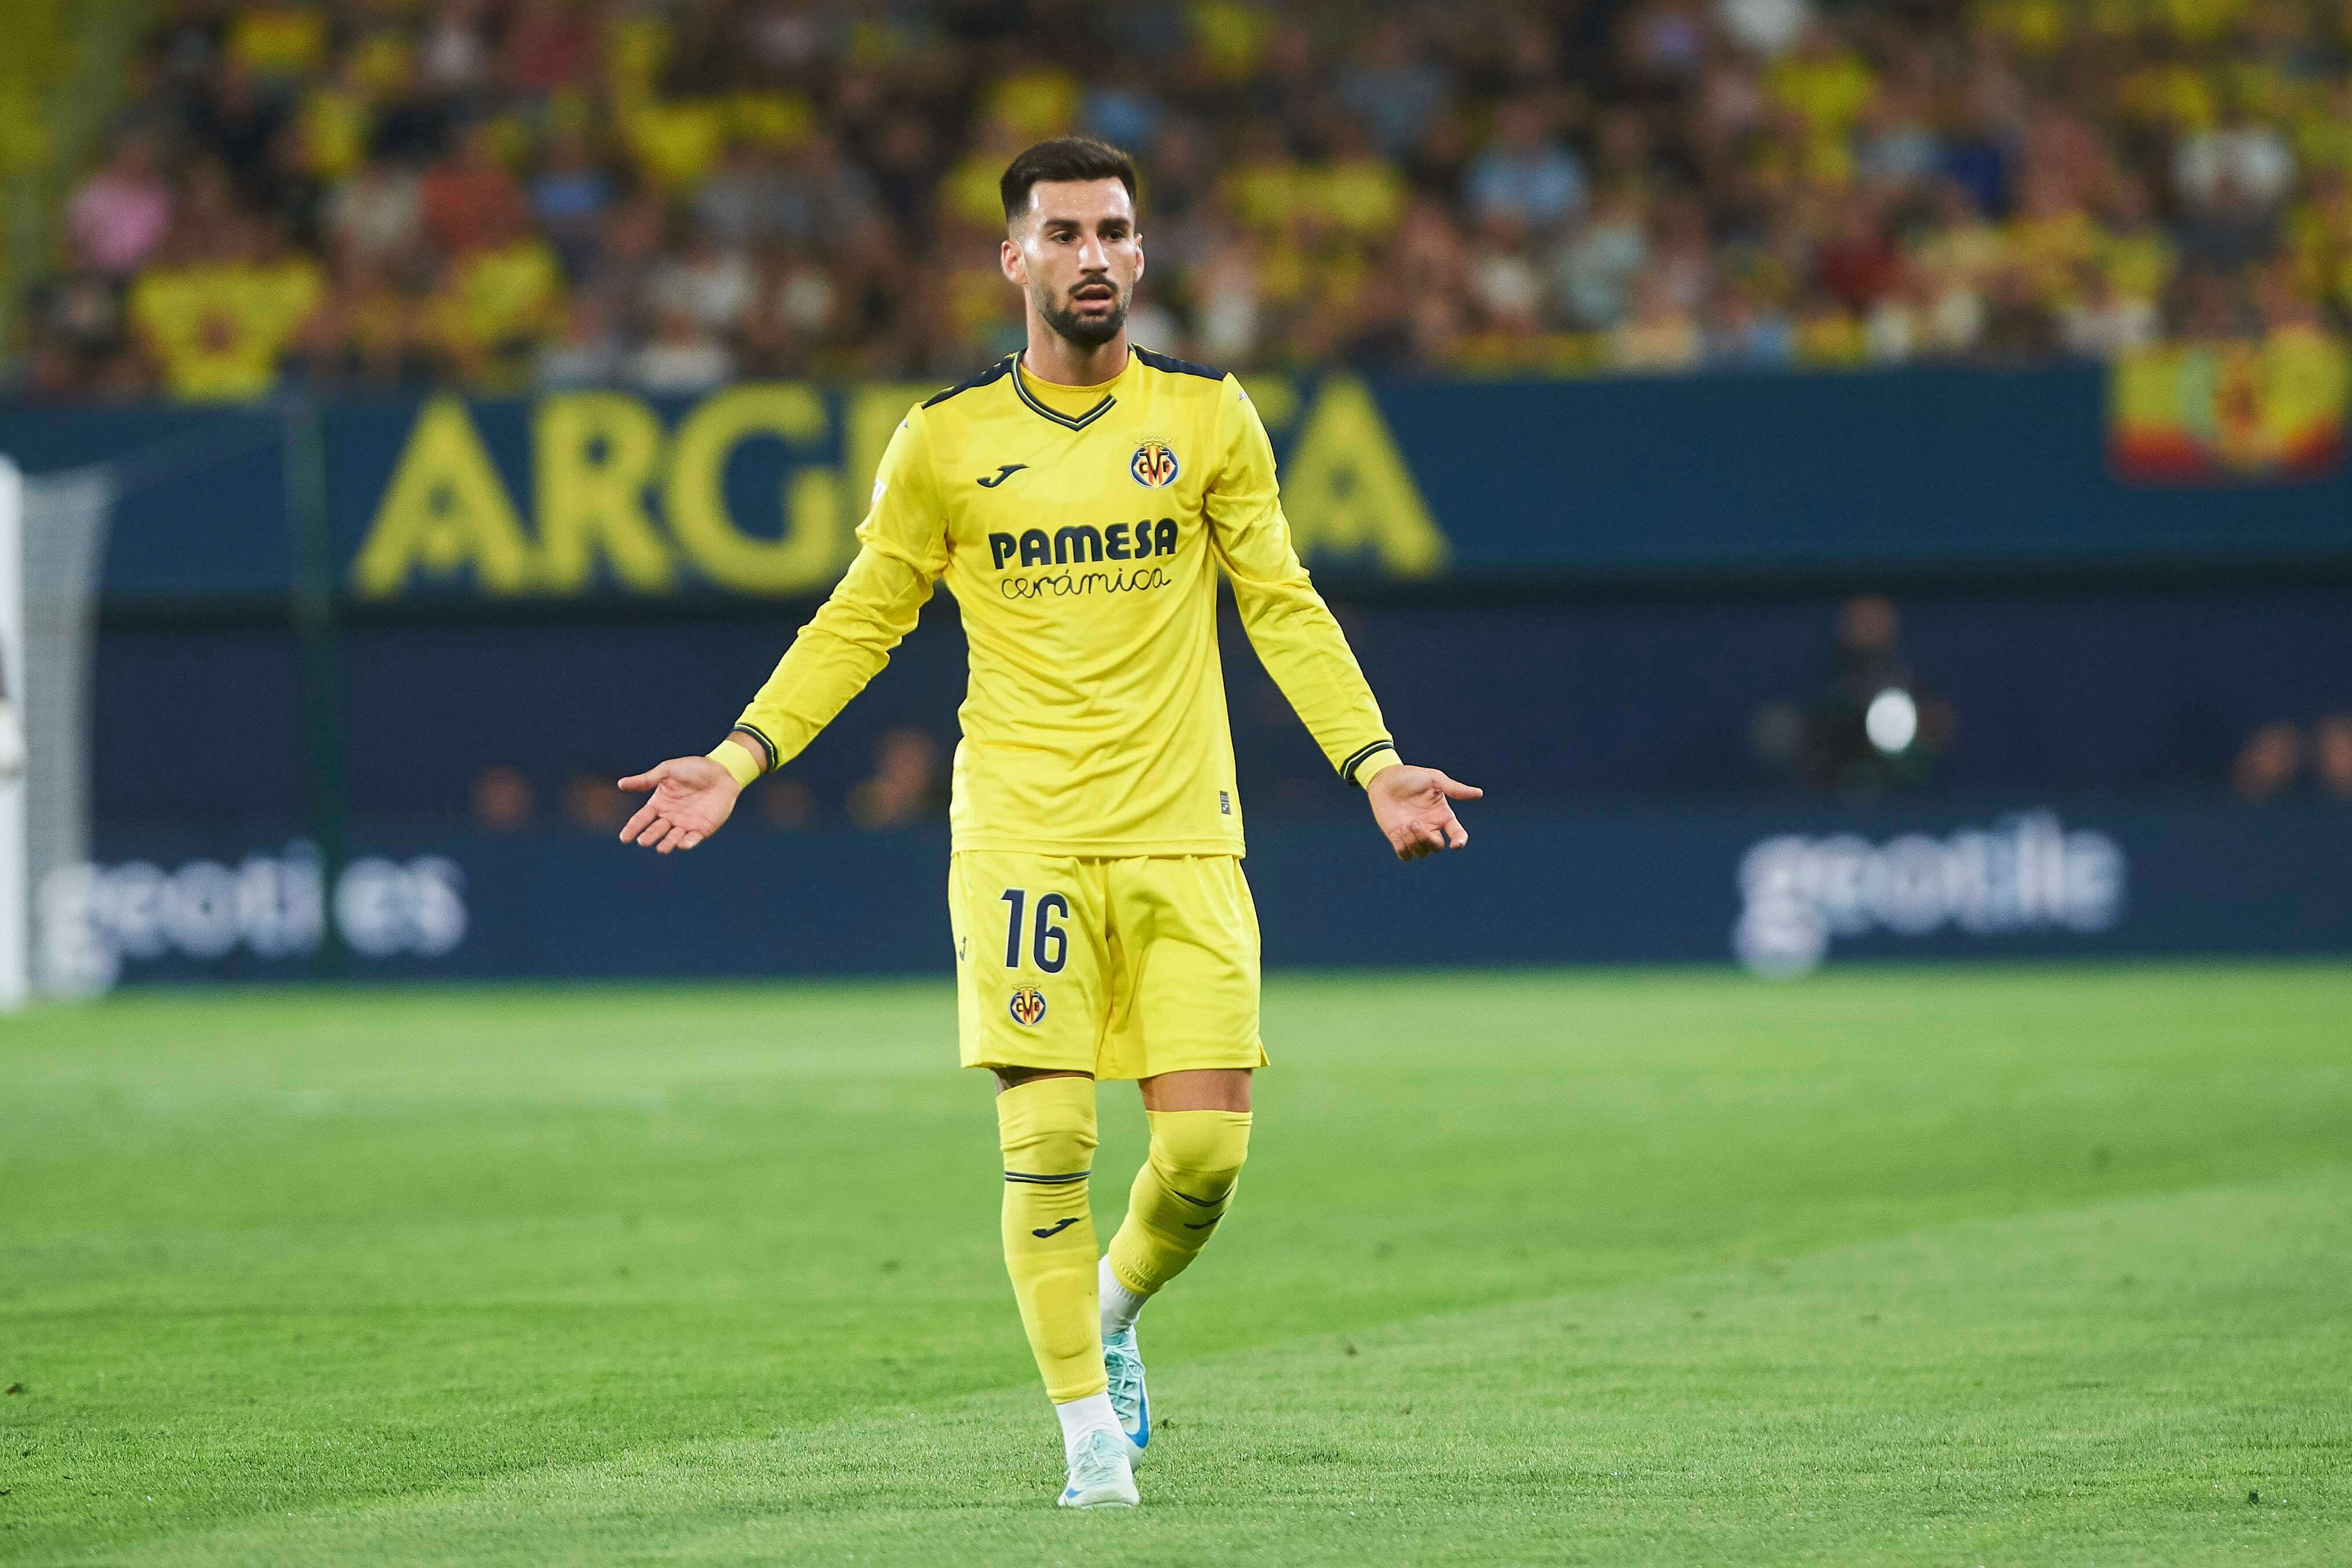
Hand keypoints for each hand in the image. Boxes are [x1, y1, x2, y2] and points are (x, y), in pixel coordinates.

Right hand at [617, 754, 740, 853]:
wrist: (722, 772)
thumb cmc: (694, 769)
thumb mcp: (668, 771)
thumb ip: (646, 779)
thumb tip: (621, 784)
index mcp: (659, 804)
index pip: (642, 818)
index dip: (633, 828)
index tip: (624, 837)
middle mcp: (670, 817)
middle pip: (656, 830)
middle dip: (649, 836)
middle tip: (643, 841)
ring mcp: (686, 824)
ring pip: (673, 838)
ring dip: (667, 844)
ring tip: (661, 848)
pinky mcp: (702, 829)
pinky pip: (693, 839)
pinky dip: (687, 843)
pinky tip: (682, 845)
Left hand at [1365, 763, 1480, 861]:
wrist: (1384, 779)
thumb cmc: (1411, 777)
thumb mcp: (1434, 779)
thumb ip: (1455, 788)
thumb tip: (1479, 793)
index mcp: (1442, 815)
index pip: (1457, 834)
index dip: (1460, 842)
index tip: (1455, 845)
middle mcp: (1431, 827)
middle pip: (1437, 847)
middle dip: (1426, 839)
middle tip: (1414, 822)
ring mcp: (1414, 834)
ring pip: (1422, 853)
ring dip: (1414, 842)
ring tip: (1405, 825)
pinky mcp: (1398, 838)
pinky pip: (1405, 856)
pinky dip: (1403, 849)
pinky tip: (1398, 833)